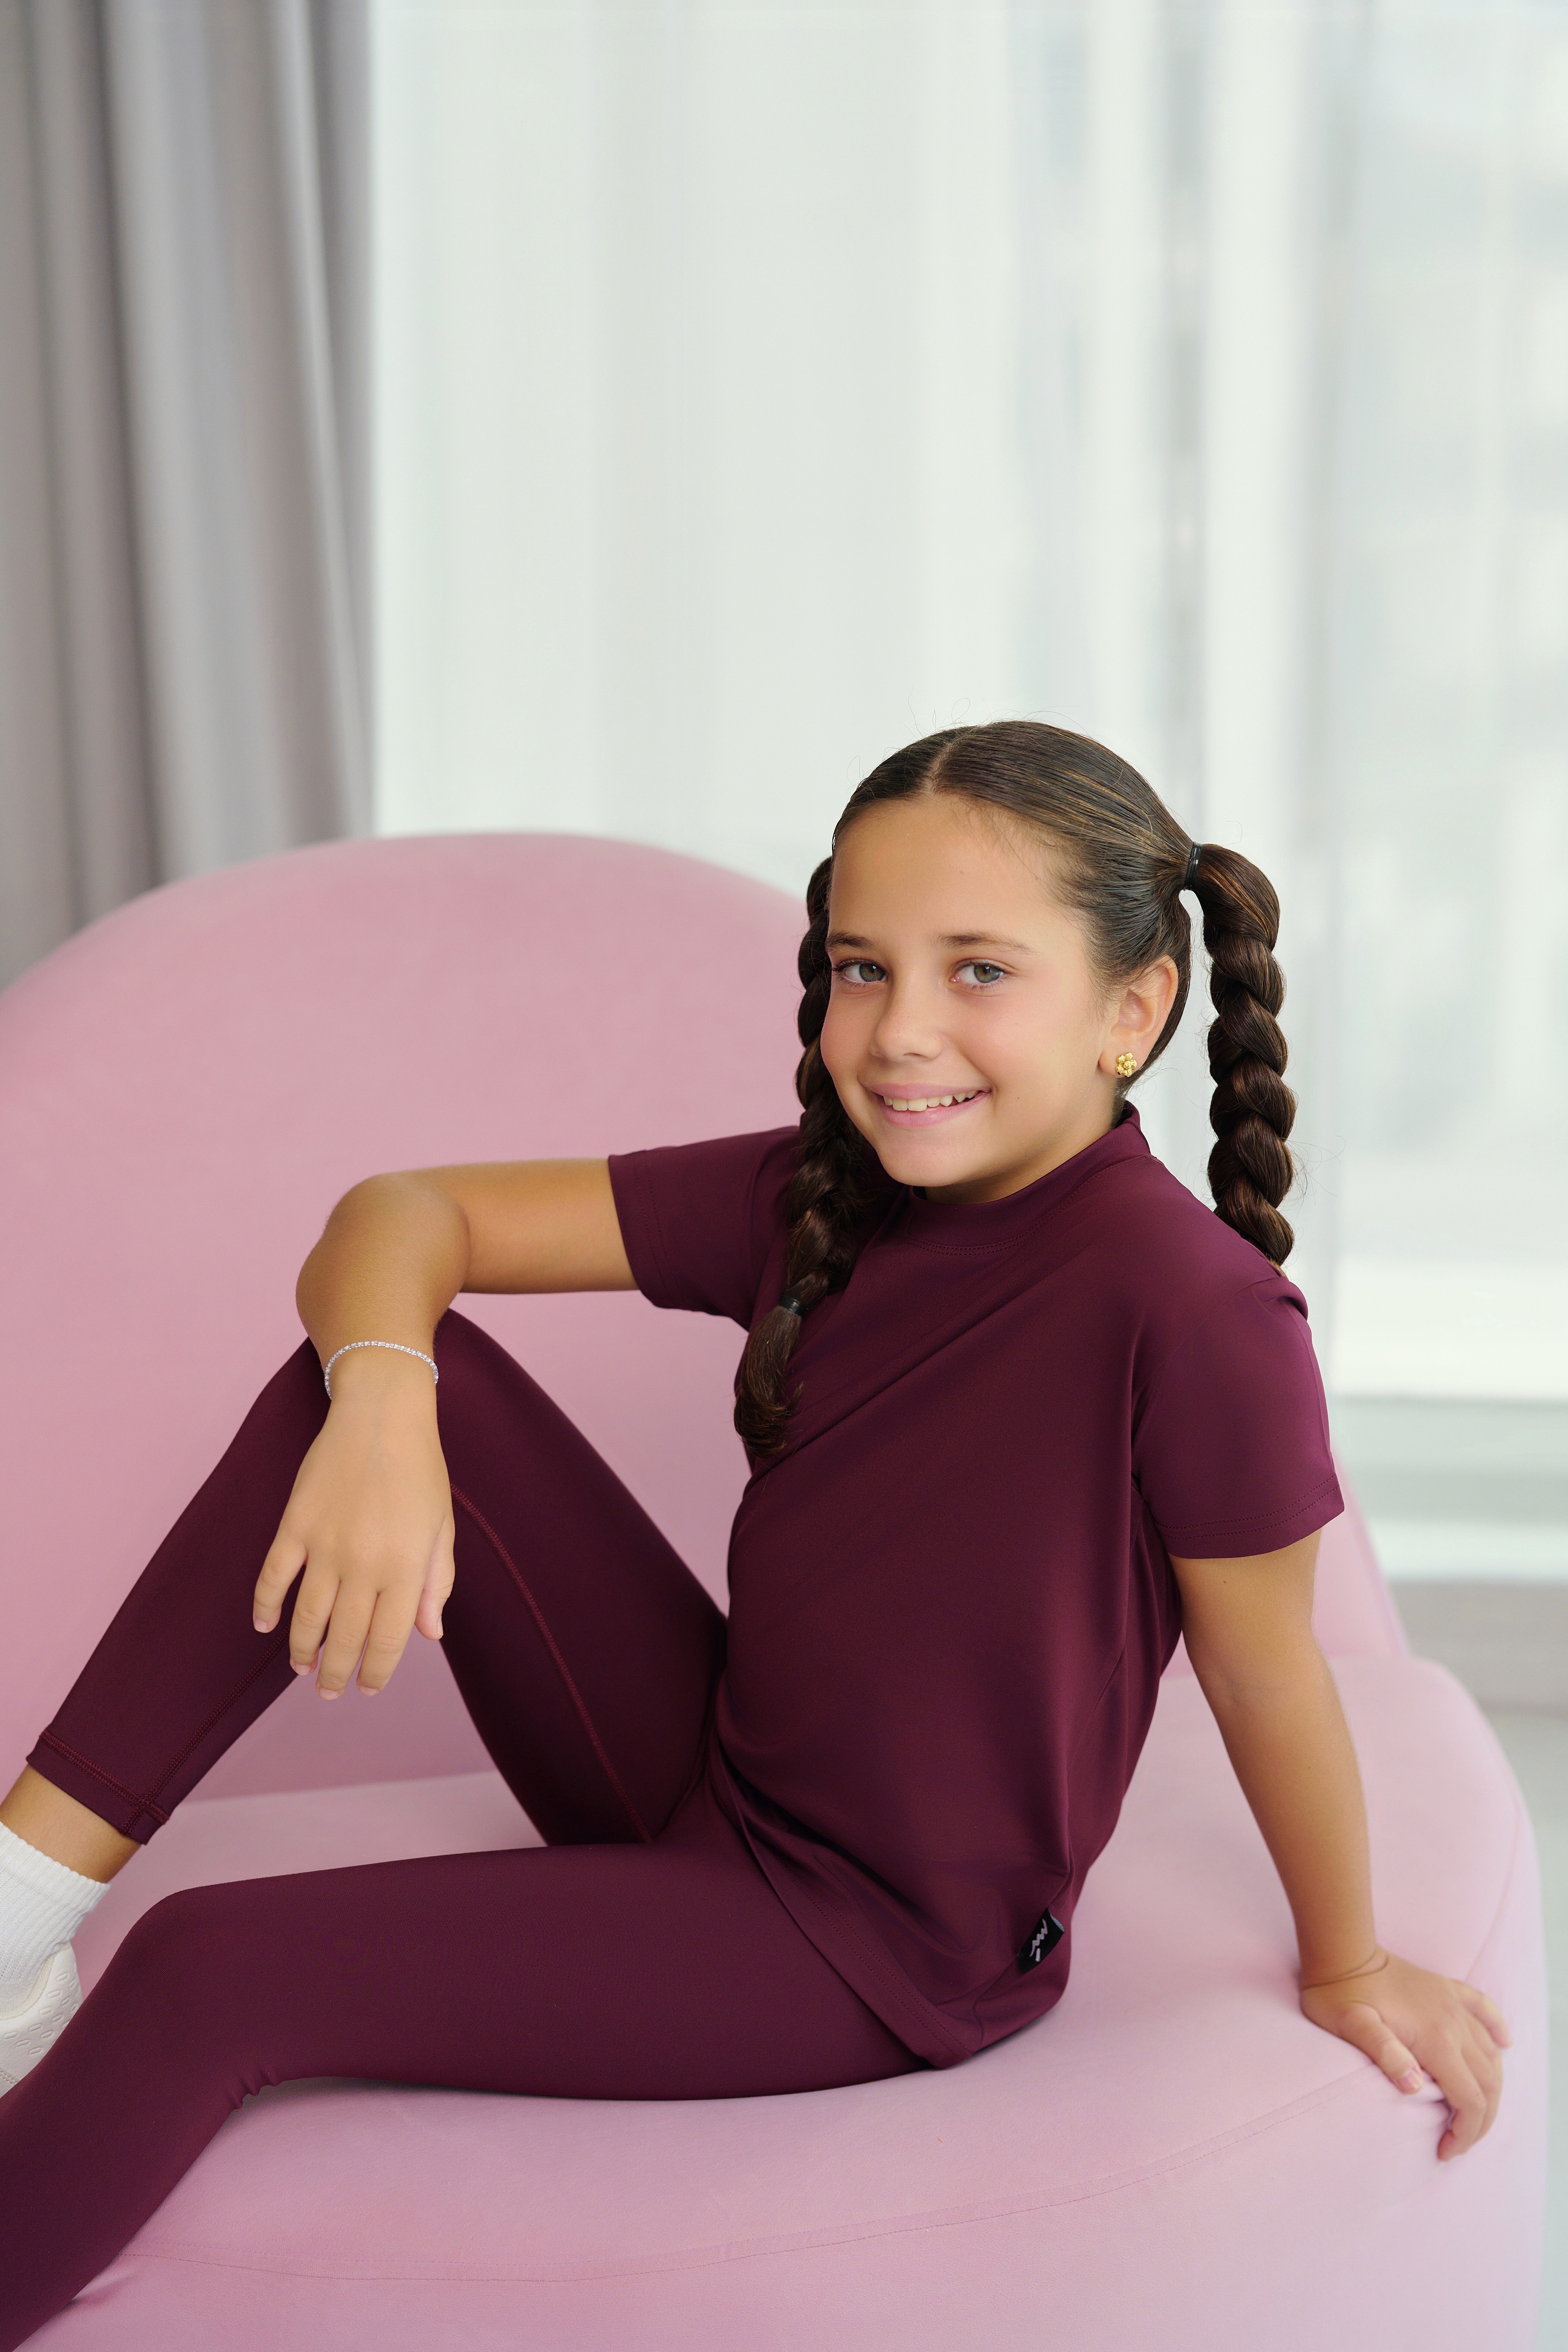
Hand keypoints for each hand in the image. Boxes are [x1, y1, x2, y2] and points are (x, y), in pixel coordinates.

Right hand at [252, 1354, 455, 1697]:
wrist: (382, 1415)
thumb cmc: (420, 1470)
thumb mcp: (441, 1528)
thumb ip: (435, 1583)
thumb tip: (429, 1632)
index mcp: (405, 1568)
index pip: (389, 1640)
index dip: (377, 1671)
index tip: (368, 1687)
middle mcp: (364, 1565)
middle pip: (344, 1637)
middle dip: (336, 1674)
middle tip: (330, 1692)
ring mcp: (325, 1546)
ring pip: (307, 1617)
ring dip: (303, 1651)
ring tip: (302, 1669)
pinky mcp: (295, 1526)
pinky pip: (273, 1577)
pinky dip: (265, 1605)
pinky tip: (264, 1626)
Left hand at [1299, 1947, 1509, 2159]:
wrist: (1340, 1949)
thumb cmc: (1339, 1994)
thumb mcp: (1352, 2026)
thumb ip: (1384, 2053)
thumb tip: (1414, 2086)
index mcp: (1435, 2038)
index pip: (1469, 2098)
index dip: (1465, 2132)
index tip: (1445, 2151)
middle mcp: (1453, 2022)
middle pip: (1488, 2083)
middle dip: (1481, 2120)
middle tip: (1459, 2142)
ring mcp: (1452, 2004)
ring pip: (1491, 2054)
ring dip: (1491, 2088)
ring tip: (1474, 2113)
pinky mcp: (1447, 1989)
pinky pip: (1484, 2009)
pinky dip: (1498, 2029)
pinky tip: (1504, 2044)